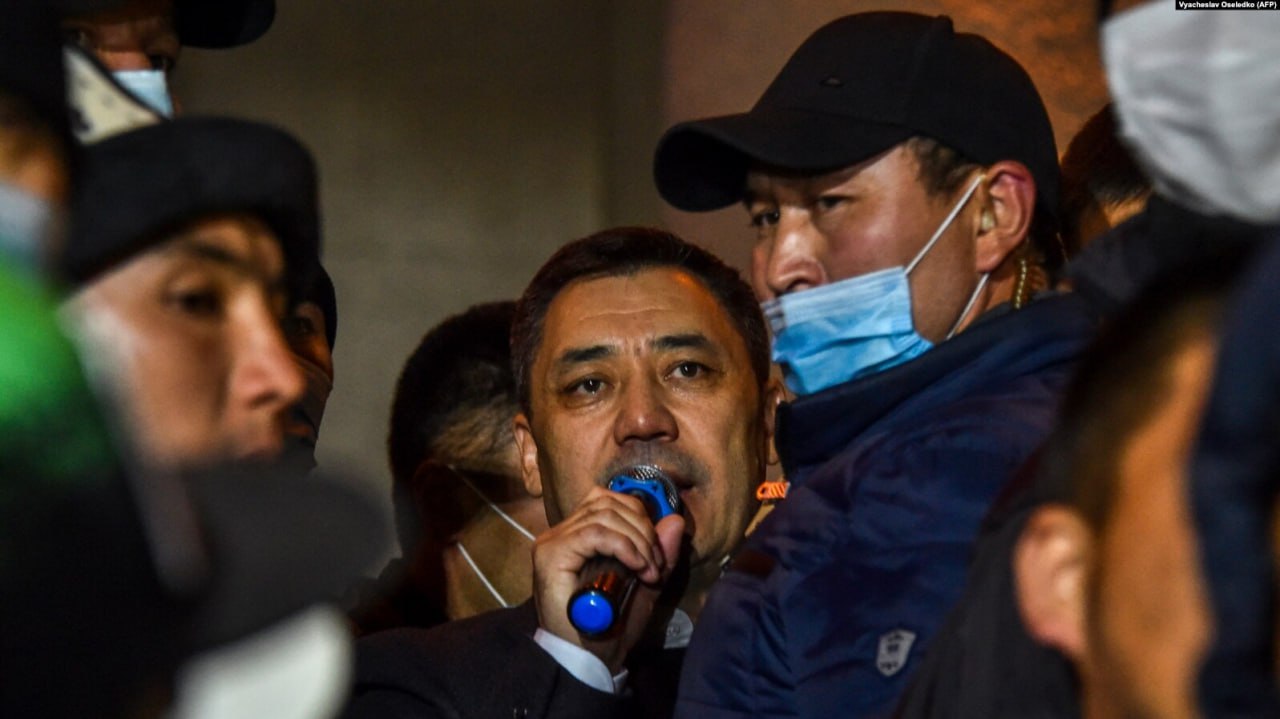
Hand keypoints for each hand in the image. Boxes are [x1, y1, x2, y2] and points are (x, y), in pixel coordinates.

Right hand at [531, 485, 684, 671]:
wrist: (589, 659)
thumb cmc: (611, 626)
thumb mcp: (645, 585)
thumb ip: (659, 554)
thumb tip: (675, 520)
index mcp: (578, 534)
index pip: (609, 501)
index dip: (640, 517)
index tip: (658, 553)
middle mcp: (561, 532)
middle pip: (608, 502)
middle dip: (643, 529)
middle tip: (656, 564)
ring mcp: (553, 542)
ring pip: (604, 514)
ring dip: (637, 539)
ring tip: (648, 570)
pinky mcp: (551, 555)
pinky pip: (594, 533)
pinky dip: (623, 545)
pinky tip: (637, 567)